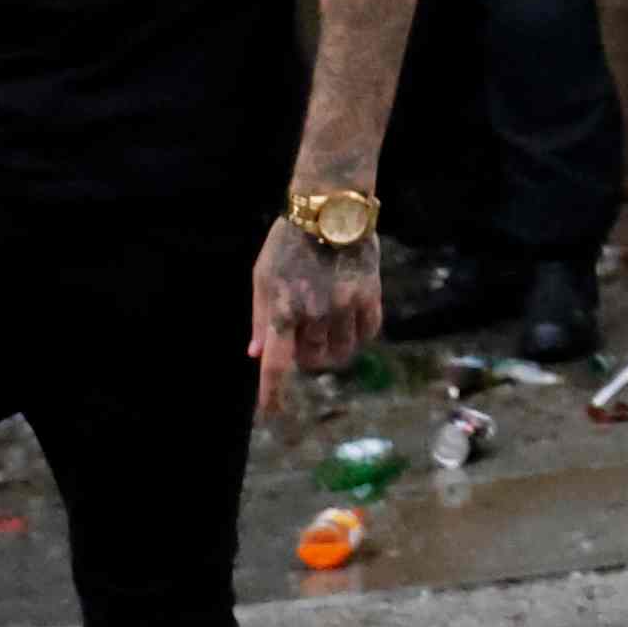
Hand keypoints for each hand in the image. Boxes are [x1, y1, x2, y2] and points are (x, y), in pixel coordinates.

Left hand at [255, 206, 381, 417]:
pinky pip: (368, 334)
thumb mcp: (263, 276)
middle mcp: (315, 314)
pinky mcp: (371, 297)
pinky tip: (348, 325)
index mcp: (282, 310)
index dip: (272, 393)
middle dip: (303, 357)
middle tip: (300, 339)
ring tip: (325, 334)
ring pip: (342, 353)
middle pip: (311, 360)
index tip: (271, 414)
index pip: (277, 365)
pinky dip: (357, 338)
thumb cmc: (289, 243)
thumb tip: (257, 354)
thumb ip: (261, 317)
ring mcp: (346, 307)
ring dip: (331, 352)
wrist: (331, 212)